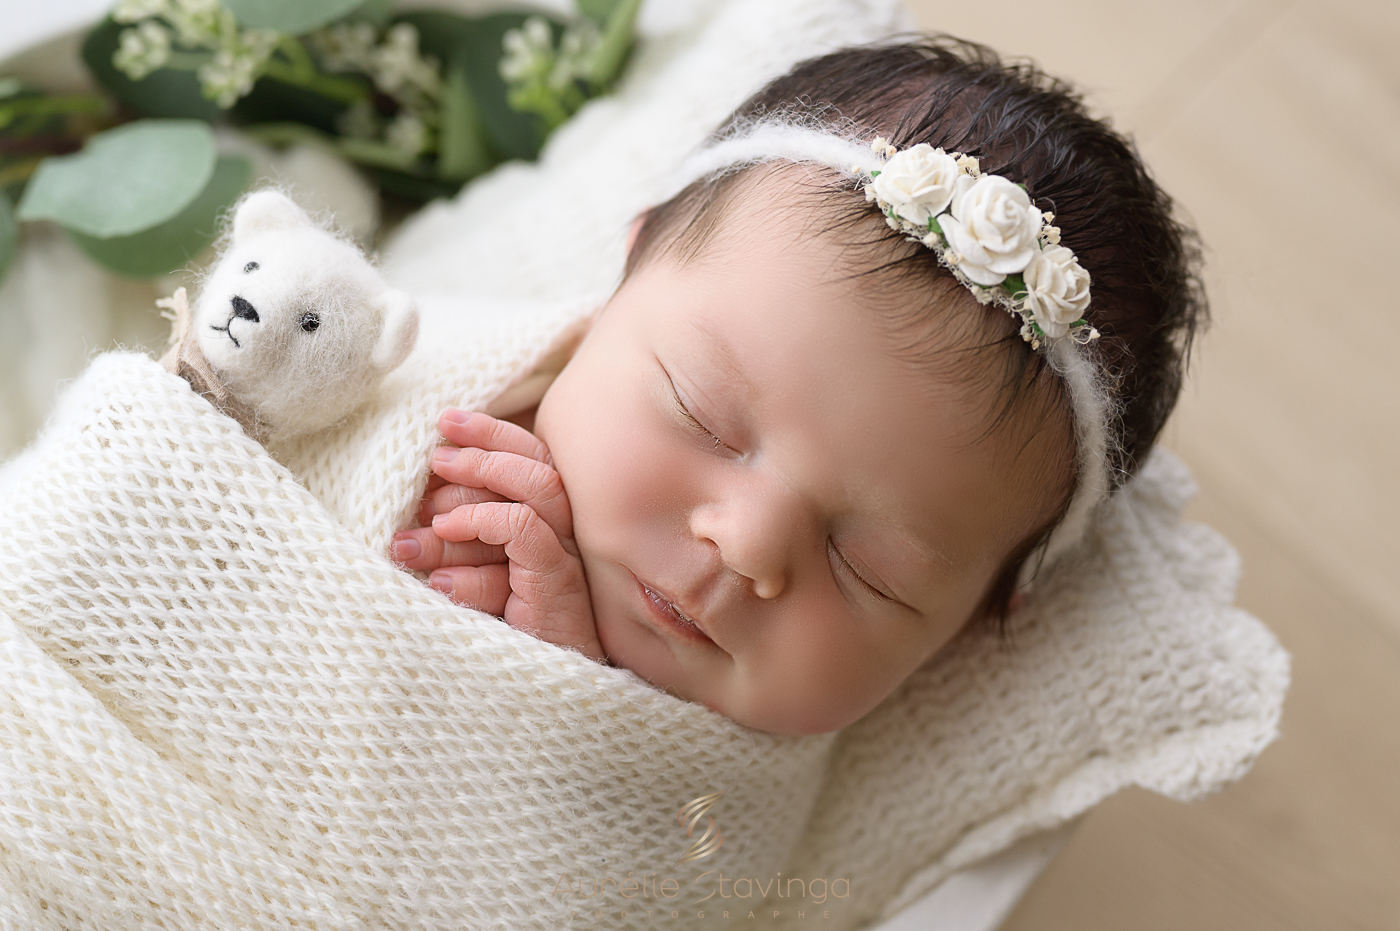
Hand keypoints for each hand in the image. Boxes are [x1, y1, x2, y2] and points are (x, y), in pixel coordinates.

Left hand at [391, 409, 603, 661]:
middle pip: (537, 463)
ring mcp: (568, 557)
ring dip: (479, 480)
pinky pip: (525, 529)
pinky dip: (482, 521)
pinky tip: (447, 532)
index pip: (533, 456)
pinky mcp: (558, 583)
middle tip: (433, 457)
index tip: (444, 422)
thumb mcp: (472, 578)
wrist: (535, 704)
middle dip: (480, 450)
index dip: (491, 433)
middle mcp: (568, 535)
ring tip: (429, 500)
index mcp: (552, 527)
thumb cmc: (500, 641)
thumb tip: (414, 504)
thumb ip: (458, 540)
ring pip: (536, 488)